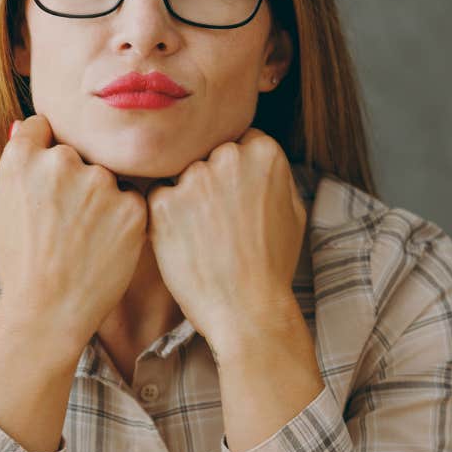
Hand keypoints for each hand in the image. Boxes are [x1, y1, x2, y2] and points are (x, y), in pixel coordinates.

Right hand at [0, 114, 147, 348]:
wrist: (47, 313)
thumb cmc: (18, 266)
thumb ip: (11, 167)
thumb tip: (23, 128)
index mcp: (23, 158)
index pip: (42, 127)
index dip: (45, 152)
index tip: (49, 182)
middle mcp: (61, 162)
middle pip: (78, 154)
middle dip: (76, 179)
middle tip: (67, 223)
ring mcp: (100, 183)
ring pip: (107, 177)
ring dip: (102, 199)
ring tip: (85, 239)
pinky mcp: (131, 207)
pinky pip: (132, 201)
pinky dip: (123, 220)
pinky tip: (104, 247)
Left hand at [145, 128, 307, 353]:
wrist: (248, 309)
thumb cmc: (273, 265)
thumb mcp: (293, 211)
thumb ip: (274, 175)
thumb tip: (256, 158)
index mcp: (264, 152)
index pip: (238, 142)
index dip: (234, 172)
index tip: (235, 197)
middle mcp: (229, 156)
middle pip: (207, 155)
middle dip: (209, 182)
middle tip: (216, 221)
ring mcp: (194, 178)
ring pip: (181, 176)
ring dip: (186, 199)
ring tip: (202, 237)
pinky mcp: (164, 202)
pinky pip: (157, 198)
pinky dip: (165, 218)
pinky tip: (185, 243)